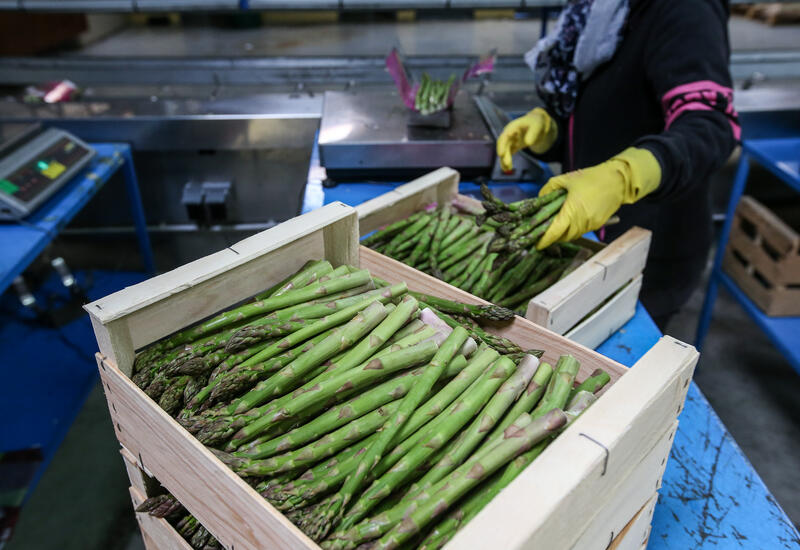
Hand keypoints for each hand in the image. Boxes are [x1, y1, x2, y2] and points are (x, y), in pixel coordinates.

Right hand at [496, 107, 557, 171]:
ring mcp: (510, 140)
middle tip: (507, 164)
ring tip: (507, 170)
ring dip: (505, 160)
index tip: (501, 154)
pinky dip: (507, 161)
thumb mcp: (537, 126)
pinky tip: (507, 169)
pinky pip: (508, 154)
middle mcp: (509, 134)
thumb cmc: (537, 122)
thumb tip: (528, 143)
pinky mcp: (513, 146)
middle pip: (503, 145)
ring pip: (505, 151)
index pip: (504, 137)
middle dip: (504, 155)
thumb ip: (533, 133)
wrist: (538, 123)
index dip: (502, 145)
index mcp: (512, 127)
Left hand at [537, 147, 661, 248]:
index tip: (536, 243)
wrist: (618, 180)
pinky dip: (572, 229)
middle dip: (551, 237)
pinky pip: (581, 231)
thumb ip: (549, 189)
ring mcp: (591, 224)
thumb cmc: (592, 178)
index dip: (544, 240)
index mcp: (572, 211)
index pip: (554, 232)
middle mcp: (581, 222)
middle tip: (542, 232)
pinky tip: (569, 220)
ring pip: (572, 235)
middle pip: (562, 237)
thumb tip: (540, 198)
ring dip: (562, 233)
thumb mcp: (565, 179)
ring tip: (555, 226)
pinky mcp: (597, 224)